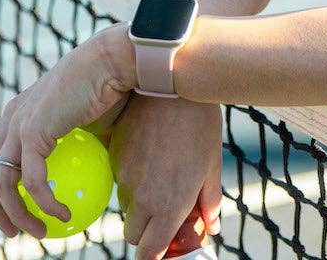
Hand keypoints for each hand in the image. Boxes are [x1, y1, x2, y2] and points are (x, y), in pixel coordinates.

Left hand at [0, 23, 134, 239]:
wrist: (117, 60)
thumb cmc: (114, 84)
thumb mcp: (91, 119)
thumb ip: (80, 145)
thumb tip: (94, 176)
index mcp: (21, 110)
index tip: (17, 205)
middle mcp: (12, 116)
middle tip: (15, 230)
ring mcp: (18, 123)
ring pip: (0, 183)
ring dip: (16, 214)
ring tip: (40, 231)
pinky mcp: (33, 132)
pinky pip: (32, 181)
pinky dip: (45, 202)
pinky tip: (63, 214)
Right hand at [109, 95, 222, 259]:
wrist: (172, 84)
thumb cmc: (199, 123)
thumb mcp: (212, 163)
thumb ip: (209, 200)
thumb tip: (211, 227)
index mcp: (171, 204)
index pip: (149, 251)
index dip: (154, 254)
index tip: (162, 248)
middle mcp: (144, 197)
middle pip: (134, 234)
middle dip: (147, 230)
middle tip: (165, 210)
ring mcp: (125, 178)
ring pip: (125, 207)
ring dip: (139, 204)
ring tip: (162, 174)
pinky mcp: (114, 159)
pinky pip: (118, 181)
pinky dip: (130, 178)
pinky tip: (150, 155)